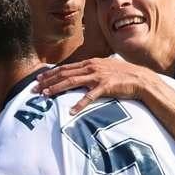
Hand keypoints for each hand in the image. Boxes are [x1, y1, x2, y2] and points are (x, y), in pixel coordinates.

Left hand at [36, 56, 153, 113]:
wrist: (141, 79)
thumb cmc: (123, 76)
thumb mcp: (104, 69)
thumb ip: (91, 71)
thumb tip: (79, 75)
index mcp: (90, 63)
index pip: (65, 68)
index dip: (50, 74)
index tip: (38, 79)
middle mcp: (91, 67)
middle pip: (64, 74)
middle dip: (47, 81)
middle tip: (33, 89)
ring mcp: (98, 76)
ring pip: (72, 82)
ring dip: (56, 89)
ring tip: (45, 95)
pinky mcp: (106, 86)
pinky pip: (90, 97)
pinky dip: (80, 104)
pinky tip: (71, 111)